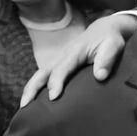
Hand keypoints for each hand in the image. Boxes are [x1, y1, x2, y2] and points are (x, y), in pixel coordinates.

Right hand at [20, 14, 136, 105]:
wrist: (105, 29)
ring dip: (30, 88)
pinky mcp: (60, 64)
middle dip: (33, 87)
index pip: (62, 68)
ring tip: (23, 106)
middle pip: (43, 71)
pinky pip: (45, 75)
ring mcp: (60, 59)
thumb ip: (107, 60)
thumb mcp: (113, 46)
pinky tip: (33, 100)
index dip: (56, 82)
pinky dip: (36, 86)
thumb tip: (100, 76)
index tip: (53, 97)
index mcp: (75, 52)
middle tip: (25, 105)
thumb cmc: (110, 39)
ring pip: (41, 74)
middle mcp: (63, 55)